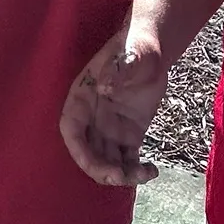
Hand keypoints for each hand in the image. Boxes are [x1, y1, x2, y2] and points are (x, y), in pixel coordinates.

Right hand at [60, 24, 167, 185]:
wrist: (151, 52)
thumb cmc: (134, 47)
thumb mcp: (128, 54)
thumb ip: (116, 69)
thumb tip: (103, 88)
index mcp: (82, 99)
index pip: (71, 131)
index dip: (79, 151)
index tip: (95, 165)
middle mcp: (92, 120)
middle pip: (89, 153)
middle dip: (102, 170)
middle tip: (122, 176)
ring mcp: (110, 130)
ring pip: (108, 162)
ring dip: (122, 176)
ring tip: (145, 173)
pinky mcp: (129, 136)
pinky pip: (129, 160)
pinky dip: (137, 171)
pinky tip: (152, 170)